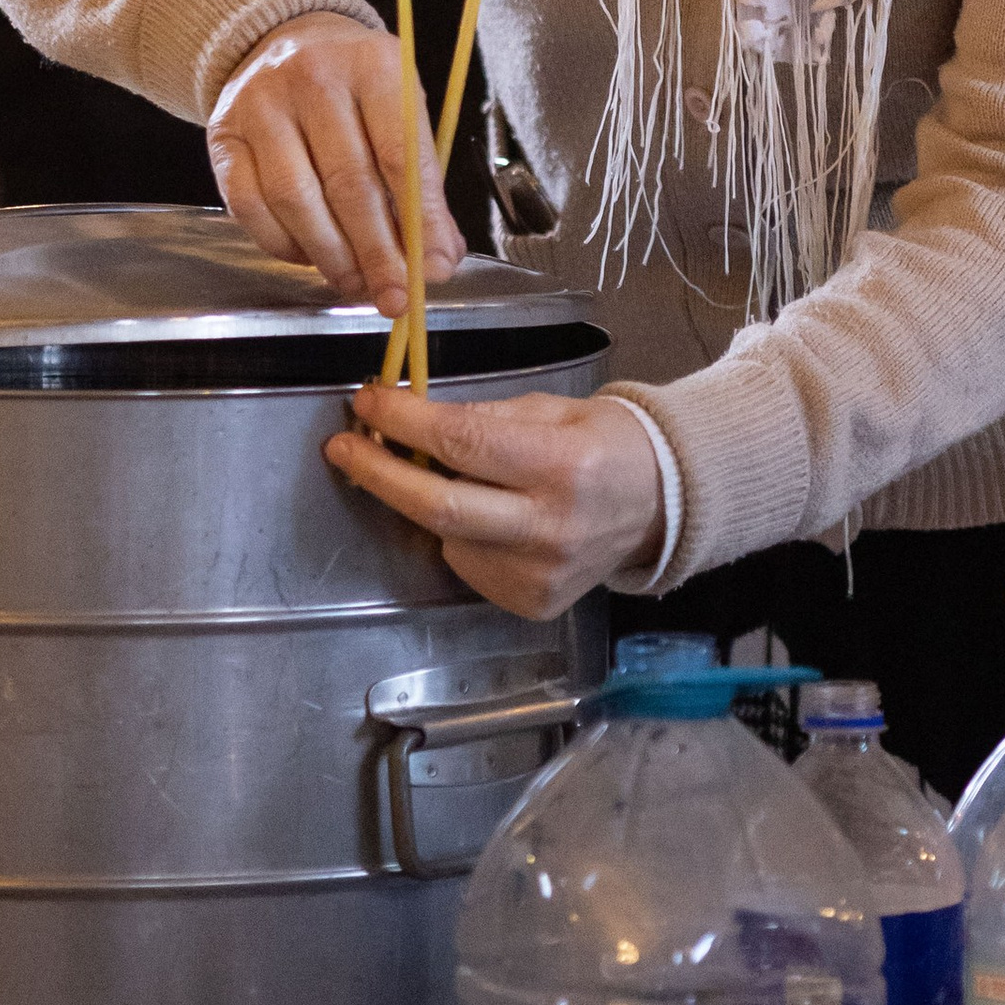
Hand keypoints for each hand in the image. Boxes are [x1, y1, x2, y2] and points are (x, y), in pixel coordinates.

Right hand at [207, 12, 462, 315]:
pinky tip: (310, 258)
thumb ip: (421, 179)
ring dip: (331, 256)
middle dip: (377, 252)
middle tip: (395, 294)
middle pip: (348, 183)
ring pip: (296, 200)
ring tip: (356, 284)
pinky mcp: (224, 135)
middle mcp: (314, 77)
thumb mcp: (402, 108)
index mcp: (375, 64)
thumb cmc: (357, 85)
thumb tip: (437, 256)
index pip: (401, 154)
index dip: (421, 220)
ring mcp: (261, 104)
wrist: (288, 41)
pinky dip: (284, 245)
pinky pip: (251, 206)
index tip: (434, 267)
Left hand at [326, 387, 666, 615]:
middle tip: (343, 447)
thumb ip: (485, 417)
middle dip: (379, 473)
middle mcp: (550, 527)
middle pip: (439, 506)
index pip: (464, 442)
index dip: (406, 422)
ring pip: (448, 539)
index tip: (369, 401)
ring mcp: (539, 574)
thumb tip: (411, 419)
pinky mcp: (531, 603)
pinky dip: (458, 537)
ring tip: (440, 478)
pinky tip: (484, 517)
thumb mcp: (554, 409)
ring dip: (423, 504)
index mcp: (562, 464)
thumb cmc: (607, 443)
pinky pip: (469, 566)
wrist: (660, 504)